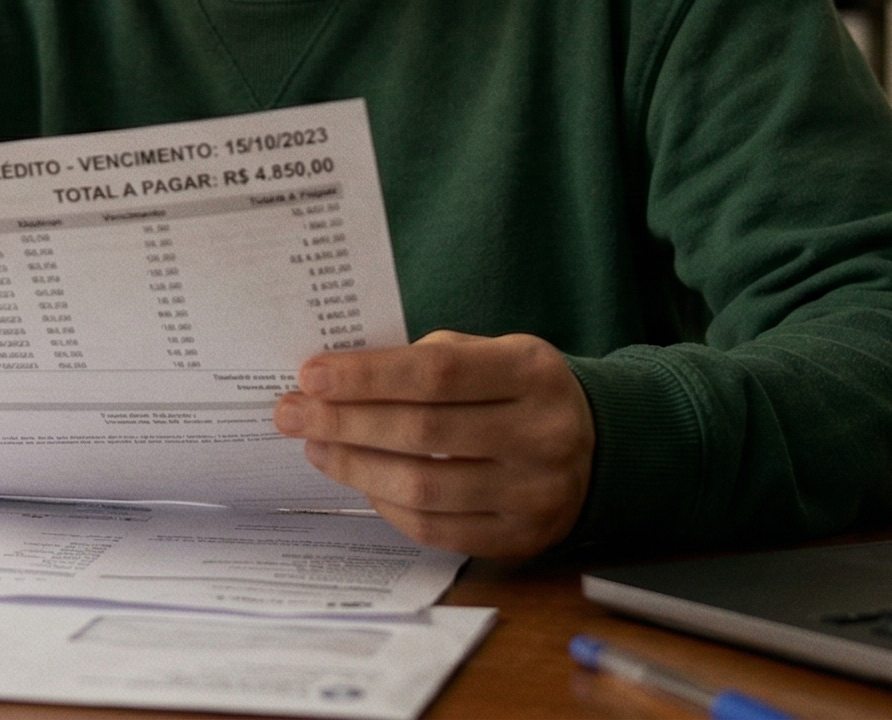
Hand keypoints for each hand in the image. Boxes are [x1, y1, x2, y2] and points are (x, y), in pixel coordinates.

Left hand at [273, 330, 595, 559]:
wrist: (600, 447)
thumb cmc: (520, 391)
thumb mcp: (494, 353)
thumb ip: (428, 359)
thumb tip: (338, 378)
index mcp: (532, 373)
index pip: (436, 374)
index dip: (367, 376)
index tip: (311, 375)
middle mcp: (542, 435)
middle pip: (423, 432)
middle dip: (344, 422)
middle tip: (291, 413)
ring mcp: (536, 494)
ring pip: (425, 487)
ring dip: (355, 467)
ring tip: (316, 446)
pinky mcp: (521, 538)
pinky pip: (436, 529)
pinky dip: (387, 505)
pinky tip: (360, 480)